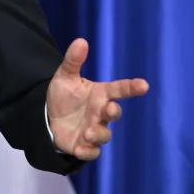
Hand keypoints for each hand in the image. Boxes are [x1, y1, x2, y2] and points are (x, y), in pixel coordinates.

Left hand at [46, 38, 148, 160]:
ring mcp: (94, 130)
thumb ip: (73, 61)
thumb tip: (81, 41)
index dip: (132, 87)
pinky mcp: (85, 145)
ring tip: (87, 133)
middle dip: (114, 112)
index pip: (119, 89)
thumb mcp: (65, 76)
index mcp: (100, 94)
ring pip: (105, 135)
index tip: (144, 85)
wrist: (50, 118)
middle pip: (114, 113)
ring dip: (98, 134)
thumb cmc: (64, 96)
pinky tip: (79, 149)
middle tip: (108, 109)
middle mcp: (100, 113)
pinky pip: (92, 152)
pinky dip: (88, 152)